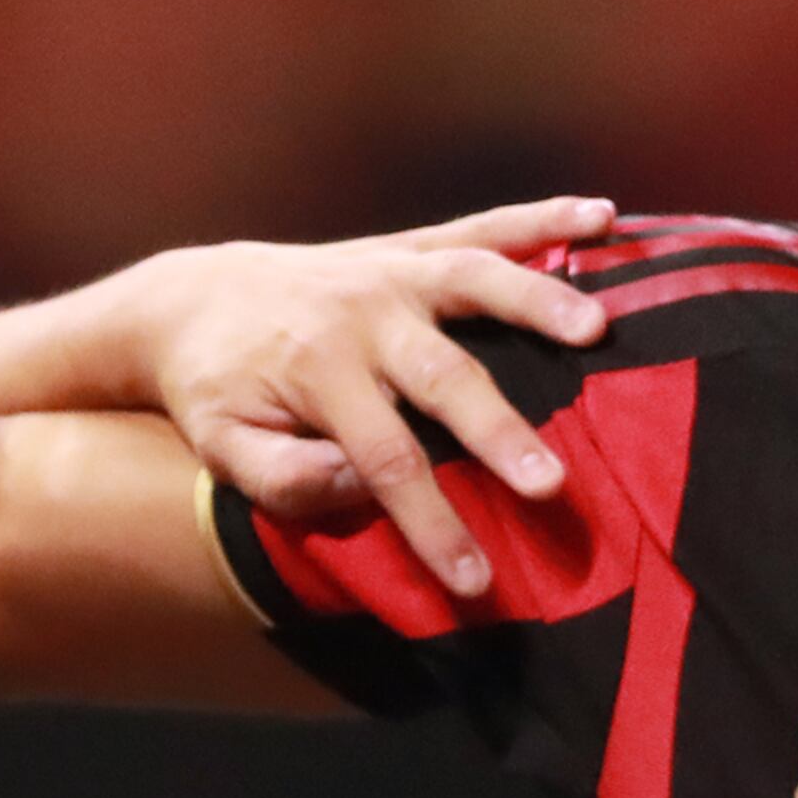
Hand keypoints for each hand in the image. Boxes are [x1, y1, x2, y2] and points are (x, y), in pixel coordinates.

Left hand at [112, 197, 614, 596]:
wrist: (193, 297)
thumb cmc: (217, 388)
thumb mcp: (223, 447)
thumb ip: (284, 477)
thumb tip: (364, 485)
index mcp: (315, 371)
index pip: (386, 460)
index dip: (433, 523)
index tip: (474, 579)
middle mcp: (361, 313)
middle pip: (443, 377)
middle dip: (500, 432)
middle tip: (552, 484)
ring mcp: (392, 272)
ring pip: (475, 280)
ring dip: (539, 300)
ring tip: (597, 328)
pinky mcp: (411, 247)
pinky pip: (483, 226)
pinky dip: (545, 218)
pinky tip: (604, 217)